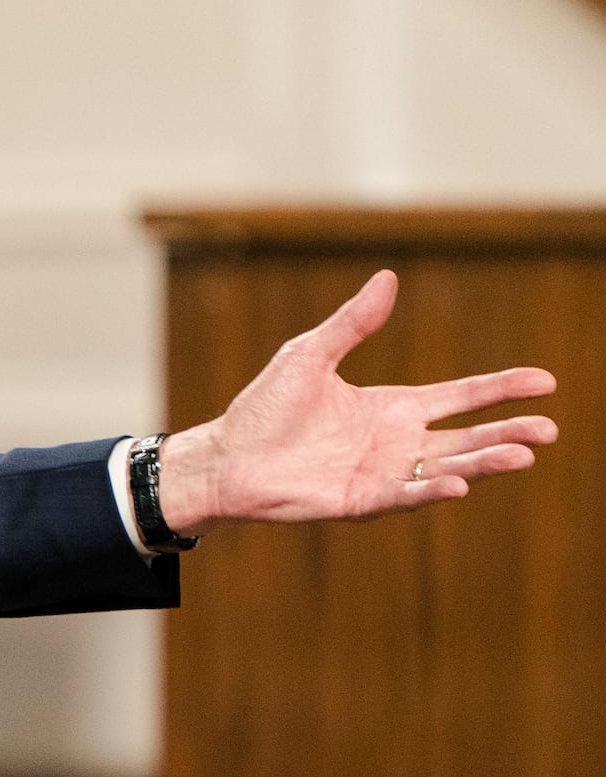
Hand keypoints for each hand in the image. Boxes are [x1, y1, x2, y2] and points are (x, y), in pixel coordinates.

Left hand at [157, 269, 556, 533]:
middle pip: (467, 437)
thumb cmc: (264, 408)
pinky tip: (459, 483)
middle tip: (549, 429)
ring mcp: (383, 472)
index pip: (462, 396)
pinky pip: (405, 495)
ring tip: (522, 455)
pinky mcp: (362, 500)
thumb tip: (387, 277)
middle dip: (508, 432)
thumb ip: (352, 323)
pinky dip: (432, 489)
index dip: (502, 389)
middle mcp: (397, 441)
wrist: (226, 456)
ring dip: (484, 462)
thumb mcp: (310, 355)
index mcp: (393, 406)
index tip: (546, 382)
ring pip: (447, 467)